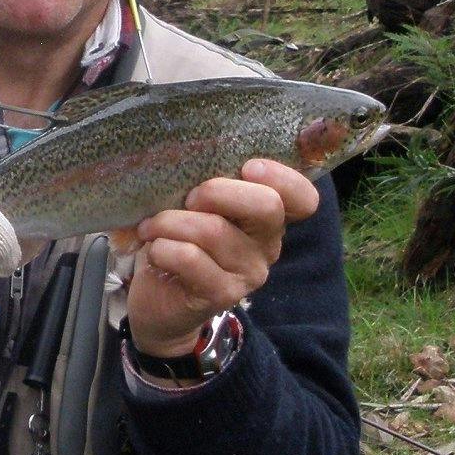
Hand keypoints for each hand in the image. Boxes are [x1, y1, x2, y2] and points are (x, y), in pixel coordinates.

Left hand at [125, 159, 318, 356]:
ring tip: (151, 227)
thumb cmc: (178, 239)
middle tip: (187, 199)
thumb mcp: (196, 205)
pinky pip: (191, 258)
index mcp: (267, 216)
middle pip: (267, 205)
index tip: (247, 167)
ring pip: (214, 230)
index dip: (283, 176)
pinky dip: (163, 247)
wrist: (158, 299)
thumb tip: (190, 155)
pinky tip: (155, 250)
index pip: (303, 198)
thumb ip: (208, 183)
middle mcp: (267, 244)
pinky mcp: (224, 294)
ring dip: (171, 222)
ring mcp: (249, 272)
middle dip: (217, 191)